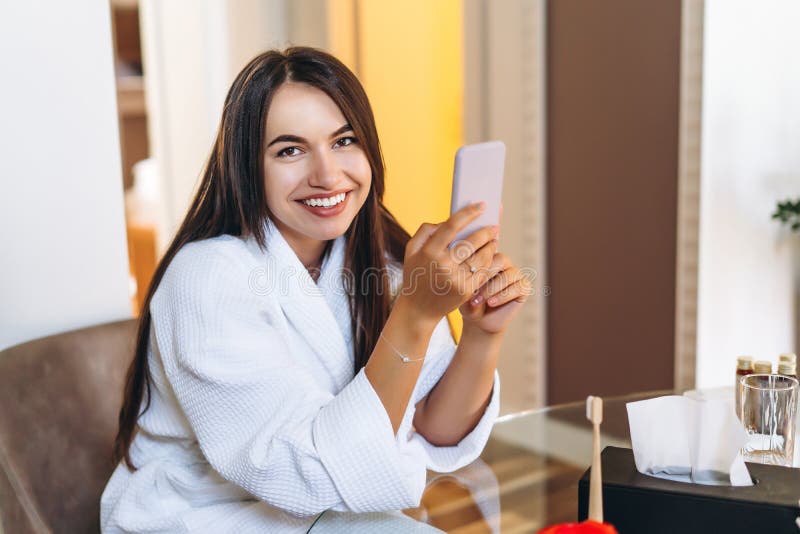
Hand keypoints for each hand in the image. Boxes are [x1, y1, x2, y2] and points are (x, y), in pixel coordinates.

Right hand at [397, 202, 499, 324]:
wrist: (418, 309)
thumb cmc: (416, 275)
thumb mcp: (411, 250)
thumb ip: (426, 231)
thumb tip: (448, 220)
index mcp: (429, 252)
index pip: (452, 226)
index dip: (469, 213)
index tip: (482, 205)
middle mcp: (443, 265)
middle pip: (471, 242)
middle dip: (486, 232)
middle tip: (495, 226)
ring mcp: (456, 279)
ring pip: (481, 258)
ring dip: (491, 247)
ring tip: (494, 240)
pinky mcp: (467, 291)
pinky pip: (483, 272)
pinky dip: (489, 262)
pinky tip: (490, 256)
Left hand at [459, 251, 530, 334]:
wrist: (480, 320)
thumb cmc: (469, 302)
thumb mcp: (463, 292)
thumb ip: (466, 281)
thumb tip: (470, 278)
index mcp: (489, 256)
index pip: (487, 250)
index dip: (477, 263)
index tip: (464, 278)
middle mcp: (504, 262)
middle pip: (500, 259)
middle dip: (485, 275)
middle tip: (472, 290)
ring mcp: (515, 274)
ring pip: (509, 274)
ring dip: (492, 288)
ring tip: (478, 301)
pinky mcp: (524, 287)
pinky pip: (518, 287)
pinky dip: (503, 296)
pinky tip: (491, 303)